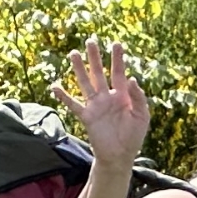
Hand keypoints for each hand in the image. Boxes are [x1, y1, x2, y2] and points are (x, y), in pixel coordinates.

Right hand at [51, 39, 151, 163]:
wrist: (120, 156)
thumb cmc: (133, 136)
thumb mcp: (142, 116)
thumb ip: (138, 97)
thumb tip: (131, 78)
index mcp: (122, 96)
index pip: (118, 73)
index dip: (117, 59)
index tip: (116, 43)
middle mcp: (107, 97)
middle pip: (98, 73)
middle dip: (94, 58)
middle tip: (90, 41)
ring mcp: (95, 106)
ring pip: (85, 83)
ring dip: (79, 69)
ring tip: (73, 54)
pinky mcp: (86, 117)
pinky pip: (73, 104)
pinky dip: (64, 96)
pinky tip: (55, 86)